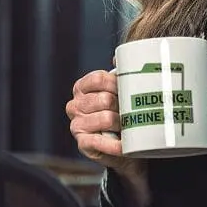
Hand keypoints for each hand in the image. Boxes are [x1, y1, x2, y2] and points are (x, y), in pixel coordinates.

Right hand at [66, 70, 148, 204]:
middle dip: (122, 106)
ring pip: (106, 118)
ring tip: (129, 127)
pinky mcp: (82, 144)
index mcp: (81, 88)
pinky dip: (115, 145)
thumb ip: (120, 75)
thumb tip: (119, 59)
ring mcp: (76, 125)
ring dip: (122, 124)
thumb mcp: (121, 93)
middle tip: (131, 112)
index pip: (98, 79)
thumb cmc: (123, 114)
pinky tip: (123, 145)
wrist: (126, 147)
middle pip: (104, 99)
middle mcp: (74, 105)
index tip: (129, 89)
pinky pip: (100, 141)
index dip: (116, 83)